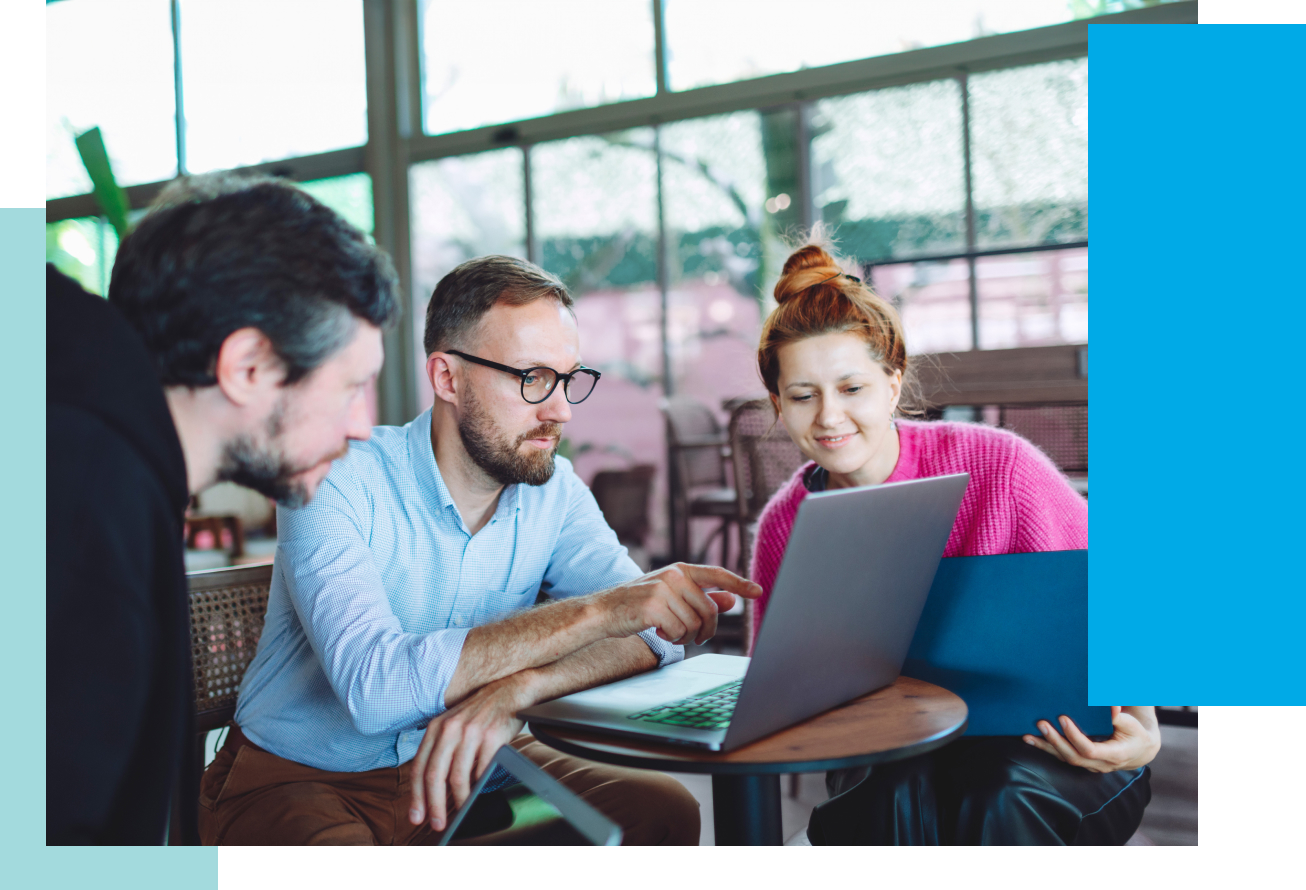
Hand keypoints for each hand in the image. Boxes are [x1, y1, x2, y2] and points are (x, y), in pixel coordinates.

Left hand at [407, 674, 533, 831]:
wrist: (510, 690)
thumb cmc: (481, 711)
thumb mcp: (453, 724)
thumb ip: (441, 749)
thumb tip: (433, 788)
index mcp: (436, 727)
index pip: (419, 767)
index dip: (416, 796)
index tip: (416, 816)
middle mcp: (450, 729)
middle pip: (435, 775)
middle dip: (434, 805)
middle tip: (437, 823)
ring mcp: (471, 733)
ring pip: (458, 777)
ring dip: (458, 801)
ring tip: (461, 812)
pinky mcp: (492, 737)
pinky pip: (482, 770)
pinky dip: (479, 786)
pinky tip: (478, 793)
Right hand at [594, 563, 761, 645]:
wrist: (603, 611)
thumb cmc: (638, 604)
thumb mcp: (671, 596)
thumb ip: (702, 597)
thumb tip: (731, 599)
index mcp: (680, 570)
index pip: (717, 574)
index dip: (739, 583)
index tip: (757, 591)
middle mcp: (673, 576)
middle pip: (709, 610)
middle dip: (706, 630)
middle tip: (696, 638)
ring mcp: (663, 590)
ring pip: (695, 624)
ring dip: (687, 637)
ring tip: (671, 633)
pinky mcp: (653, 608)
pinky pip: (679, 632)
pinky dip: (673, 639)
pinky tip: (659, 633)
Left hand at [1023, 706, 1160, 772]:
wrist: (1140, 750)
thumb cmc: (1136, 732)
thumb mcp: (1133, 724)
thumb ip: (1120, 717)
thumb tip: (1111, 706)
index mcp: (1114, 755)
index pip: (1089, 749)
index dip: (1074, 736)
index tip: (1063, 718)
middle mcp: (1100, 764)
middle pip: (1073, 756)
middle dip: (1055, 741)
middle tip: (1041, 724)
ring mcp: (1090, 764)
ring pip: (1064, 759)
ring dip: (1045, 747)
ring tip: (1027, 736)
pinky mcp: (1082, 760)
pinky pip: (1062, 756)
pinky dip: (1046, 749)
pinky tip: (1031, 740)